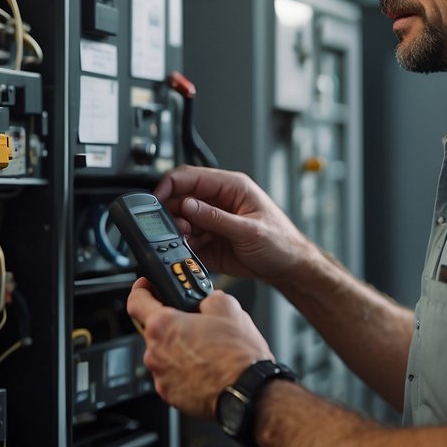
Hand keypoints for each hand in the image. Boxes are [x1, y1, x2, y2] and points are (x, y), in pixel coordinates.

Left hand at [128, 278, 273, 418]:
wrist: (249, 393)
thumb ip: (208, 297)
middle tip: (195, 324)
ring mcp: (161, 376)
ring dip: (179, 349)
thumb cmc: (237, 356)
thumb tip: (206, 300)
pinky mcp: (170, 395)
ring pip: (164, 354)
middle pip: (154, 330)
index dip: (141, 289)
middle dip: (173, 325)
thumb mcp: (228, 307)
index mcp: (163, 325)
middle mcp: (155, 352)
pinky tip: (206, 368)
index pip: (136, 301)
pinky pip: (172, 375)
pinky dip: (184, 370)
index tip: (146, 287)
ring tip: (207, 350)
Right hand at [153, 165, 312, 284]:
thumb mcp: (249, 230)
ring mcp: (213, 221)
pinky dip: (183, 245)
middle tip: (172, 227)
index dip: (170, 185)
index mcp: (231, 187)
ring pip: (181, 220)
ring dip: (178, 231)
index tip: (156, 198)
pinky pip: (187, 239)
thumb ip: (216, 219)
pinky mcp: (210, 240)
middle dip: (172, 212)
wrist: (290, 269)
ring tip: (186, 240)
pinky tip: (191, 250)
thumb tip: (187, 205)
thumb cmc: (282, 243)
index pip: (191, 177)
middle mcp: (219, 201)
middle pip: (181, 197)